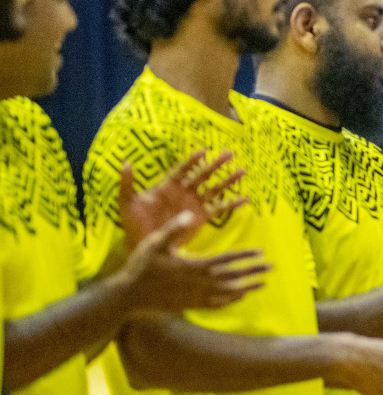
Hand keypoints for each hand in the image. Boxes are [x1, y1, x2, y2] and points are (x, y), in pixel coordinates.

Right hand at [116, 211, 269, 310]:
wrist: (130, 295)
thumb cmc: (142, 266)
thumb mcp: (155, 242)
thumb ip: (174, 228)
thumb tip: (190, 213)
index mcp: (195, 266)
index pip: (227, 260)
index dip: (245, 256)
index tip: (261, 253)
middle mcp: (200, 283)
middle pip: (234, 277)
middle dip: (254, 271)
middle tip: (272, 268)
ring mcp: (197, 296)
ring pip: (229, 292)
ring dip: (247, 287)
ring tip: (263, 284)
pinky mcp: (192, 305)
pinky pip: (218, 304)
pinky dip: (232, 300)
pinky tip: (241, 297)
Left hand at [119, 150, 247, 249]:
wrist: (142, 244)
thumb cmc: (132, 223)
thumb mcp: (126, 203)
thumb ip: (127, 184)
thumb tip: (126, 163)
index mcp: (167, 186)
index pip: (183, 169)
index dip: (193, 160)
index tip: (204, 150)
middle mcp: (183, 192)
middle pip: (203, 175)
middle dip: (216, 164)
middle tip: (230, 153)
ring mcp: (193, 205)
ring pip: (214, 189)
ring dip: (228, 181)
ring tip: (242, 172)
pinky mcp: (201, 218)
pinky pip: (219, 208)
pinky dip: (232, 204)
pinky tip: (244, 199)